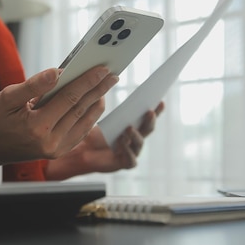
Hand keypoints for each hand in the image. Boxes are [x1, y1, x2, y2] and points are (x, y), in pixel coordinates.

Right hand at [0, 66, 118, 185]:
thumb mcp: (7, 97)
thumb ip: (33, 85)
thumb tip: (57, 72)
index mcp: (37, 127)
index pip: (69, 99)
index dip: (87, 82)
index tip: (101, 69)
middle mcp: (50, 141)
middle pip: (81, 110)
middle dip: (98, 90)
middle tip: (112, 74)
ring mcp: (56, 150)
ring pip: (84, 122)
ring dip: (97, 103)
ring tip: (106, 86)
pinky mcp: (58, 153)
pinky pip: (80, 132)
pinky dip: (90, 117)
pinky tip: (95, 103)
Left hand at [46, 102, 164, 179]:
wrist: (84, 152)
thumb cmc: (94, 133)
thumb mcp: (102, 117)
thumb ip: (111, 106)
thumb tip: (110, 81)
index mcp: (135, 125)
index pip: (148, 116)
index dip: (157, 109)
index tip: (161, 100)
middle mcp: (137, 138)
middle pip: (148, 128)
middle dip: (150, 120)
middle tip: (149, 111)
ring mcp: (133, 151)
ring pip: (139, 142)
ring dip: (135, 135)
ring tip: (128, 128)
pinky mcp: (126, 163)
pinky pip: (131, 159)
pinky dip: (127, 151)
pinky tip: (122, 143)